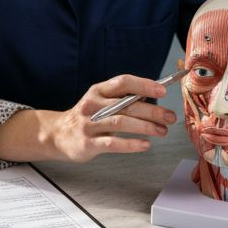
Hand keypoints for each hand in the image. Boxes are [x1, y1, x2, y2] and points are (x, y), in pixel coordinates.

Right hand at [0, 74, 176, 162]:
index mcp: (97, 91)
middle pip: (126, 104)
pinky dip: (131, 144)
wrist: (57, 134)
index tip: (162, 89)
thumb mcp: (100, 101)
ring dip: (145, 126)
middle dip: (152, 110)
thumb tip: (151, 93)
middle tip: (170, 117)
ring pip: (121, 122)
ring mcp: (89, 124)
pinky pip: (112, 143)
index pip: (122, 82)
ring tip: (162, 131)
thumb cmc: (86, 117)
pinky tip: (145, 145)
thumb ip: (123, 98)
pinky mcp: (87, 143)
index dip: (143, 84)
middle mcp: (92, 105)